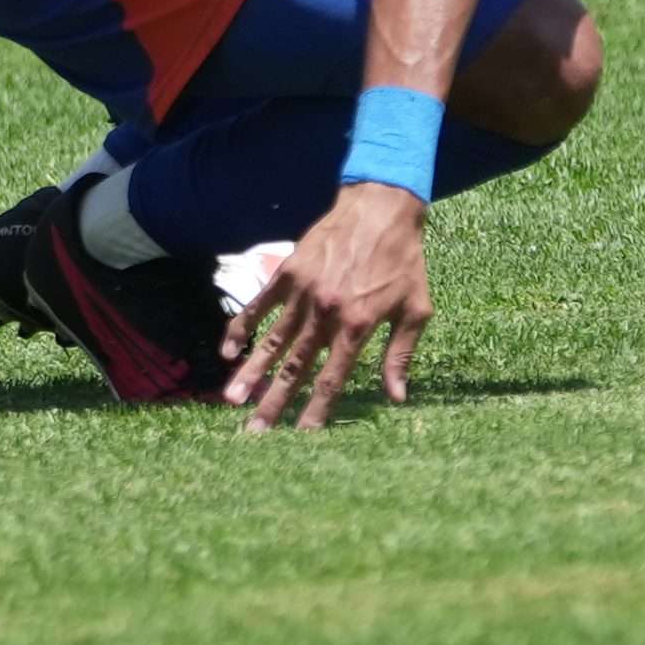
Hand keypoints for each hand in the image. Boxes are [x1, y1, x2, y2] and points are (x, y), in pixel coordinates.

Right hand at [223, 182, 429, 431]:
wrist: (380, 206)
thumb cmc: (404, 261)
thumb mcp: (416, 309)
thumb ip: (400, 355)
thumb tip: (397, 398)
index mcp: (357, 325)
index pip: (332, 378)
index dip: (316, 410)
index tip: (301, 438)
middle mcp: (325, 313)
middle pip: (295, 366)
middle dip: (274, 402)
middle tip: (254, 432)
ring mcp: (303, 291)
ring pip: (272, 340)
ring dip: (251, 372)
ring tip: (231, 399)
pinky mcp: (288, 271)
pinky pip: (260, 304)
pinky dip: (243, 326)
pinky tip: (228, 350)